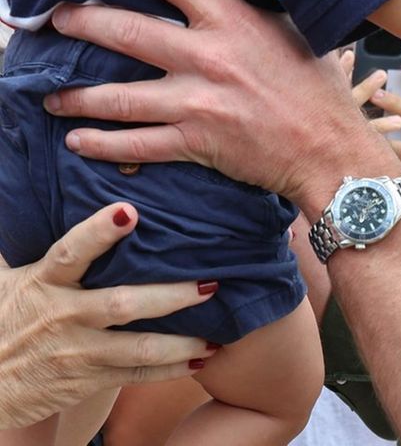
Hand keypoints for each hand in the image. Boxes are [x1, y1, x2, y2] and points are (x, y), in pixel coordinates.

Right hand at [0, 203, 216, 428]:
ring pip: (136, 346)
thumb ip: (34, 245)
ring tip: (217, 331)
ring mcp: (76, 351)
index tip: (130, 211)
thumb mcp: (8, 278)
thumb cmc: (7, 316)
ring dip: (180, 341)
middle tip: (209, 283)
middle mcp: (62, 315)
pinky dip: (170, 369)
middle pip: (121, 304)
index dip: (99, 232)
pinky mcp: (85, 380)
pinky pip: (134, 374)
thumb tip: (34, 183)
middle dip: (168, 295)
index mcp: (43, 281)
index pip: (72, 252)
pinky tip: (202, 356)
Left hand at [45, 0, 395, 211]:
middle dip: (83, 23)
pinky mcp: (195, 142)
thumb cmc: (319, 89)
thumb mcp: (293, 33)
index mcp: (236, 22)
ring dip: (77, 94)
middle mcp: (209, 57)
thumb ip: (256, 12)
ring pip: (118, 95)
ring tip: (51, 93)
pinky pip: (134, 144)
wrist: (330, 149)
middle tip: (56, 18)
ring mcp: (197, 102)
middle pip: (129, 31)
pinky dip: (101, 143)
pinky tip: (78, 140)